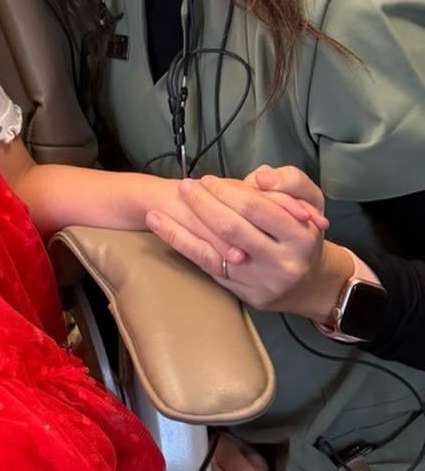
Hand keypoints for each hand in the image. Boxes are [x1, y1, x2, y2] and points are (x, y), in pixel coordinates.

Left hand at [145, 169, 333, 310]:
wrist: (310, 282)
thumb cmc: (303, 232)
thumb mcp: (311, 201)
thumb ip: (289, 180)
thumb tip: (259, 178)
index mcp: (300, 236)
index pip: (256, 208)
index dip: (228, 192)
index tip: (208, 180)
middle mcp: (281, 263)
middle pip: (231, 229)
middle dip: (203, 204)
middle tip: (185, 186)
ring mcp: (259, 281)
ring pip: (213, 252)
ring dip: (180, 228)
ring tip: (158, 209)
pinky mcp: (242, 292)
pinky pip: (208, 267)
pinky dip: (183, 246)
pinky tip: (162, 229)